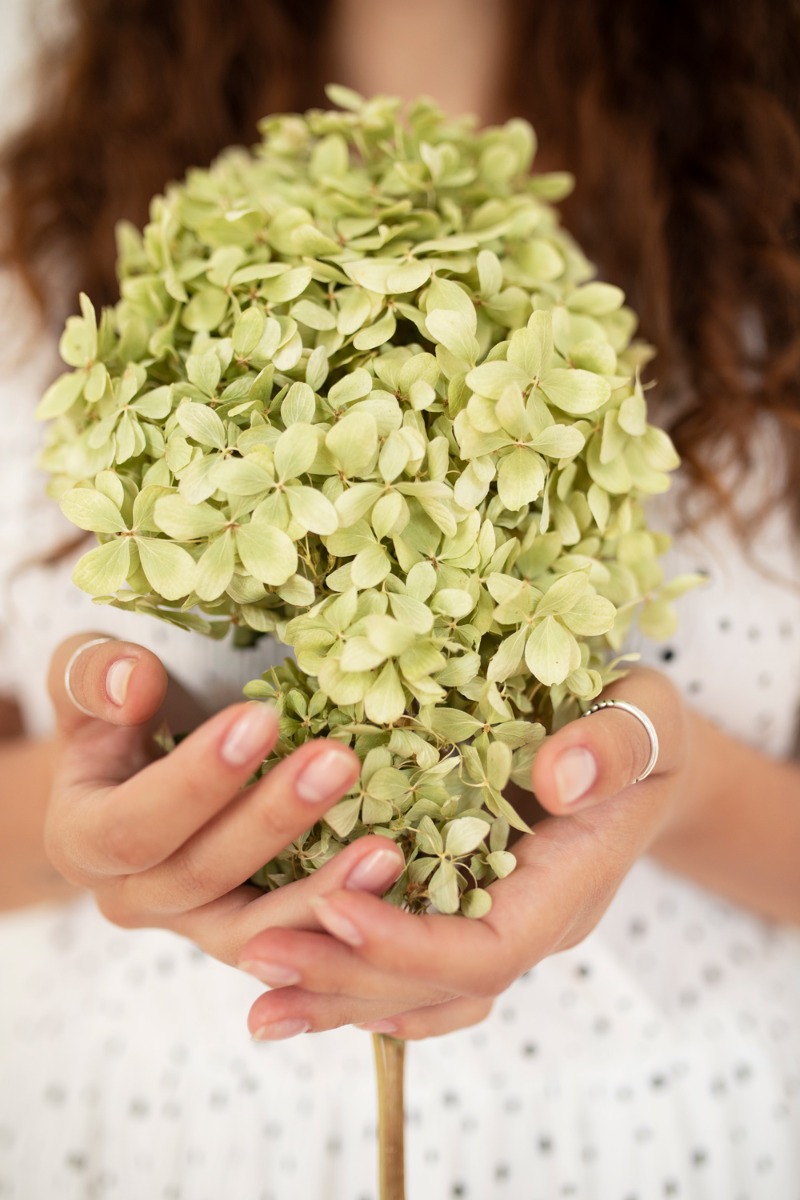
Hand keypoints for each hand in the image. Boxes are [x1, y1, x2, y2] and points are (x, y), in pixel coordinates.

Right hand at [44, 633, 405, 982]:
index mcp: (82, 840)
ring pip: (254, 930)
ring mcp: (191, 923)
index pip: (134, 823)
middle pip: (202, 873)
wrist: (122, 778)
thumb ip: (93, 676)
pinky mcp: (247, 933)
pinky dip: (342, 918)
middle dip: (273, 819)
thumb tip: (132, 680)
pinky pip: (294, 944)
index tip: (258, 719)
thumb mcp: (81, 678)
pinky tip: (392, 883)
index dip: (196, 780)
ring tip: (385, 851)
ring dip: (322, 893)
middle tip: (338, 762)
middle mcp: (131, 897)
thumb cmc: (110, 715)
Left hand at [238, 667, 691, 1040]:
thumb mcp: (646, 718)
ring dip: (341, 996)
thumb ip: (613, 748)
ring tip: (260, 1003)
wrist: (646, 751)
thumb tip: (560, 777)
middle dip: (349, 976)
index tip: (329, 906)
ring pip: (422, 990)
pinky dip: (363, 983)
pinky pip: (420, 969)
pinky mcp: (471, 903)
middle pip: (440, 984)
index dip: (409, 940)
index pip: (489, 947)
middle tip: (257, 959)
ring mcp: (502, 919)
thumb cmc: (645, 726)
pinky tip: (306, 990)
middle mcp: (532, 920)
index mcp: (569, 884)